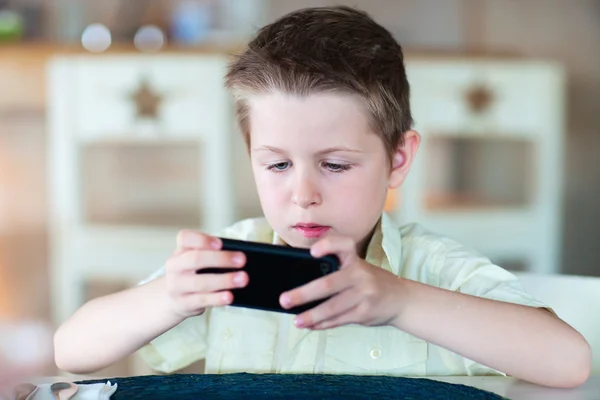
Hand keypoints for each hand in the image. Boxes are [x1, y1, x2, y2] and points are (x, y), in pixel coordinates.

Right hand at [164, 231, 247, 317]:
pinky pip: (202, 300)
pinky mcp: (183, 303)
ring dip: (224, 280)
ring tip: (242, 279)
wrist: (170, 300)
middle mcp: (175, 267)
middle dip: (221, 259)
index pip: (185, 238)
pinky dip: (217, 298)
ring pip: (200, 282)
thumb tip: (237, 256)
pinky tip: (229, 296)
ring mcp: (176, 286)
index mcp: (180, 251)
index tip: (220, 243)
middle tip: (242, 260)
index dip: (203, 240)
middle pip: (195, 259)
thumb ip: (210, 254)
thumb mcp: (194, 260)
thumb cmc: (191, 274)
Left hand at [279, 236, 405, 329]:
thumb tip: (300, 284)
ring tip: (296, 320)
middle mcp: (360, 275)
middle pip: (329, 284)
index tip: (312, 253)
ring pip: (332, 307)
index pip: (343, 245)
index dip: (327, 246)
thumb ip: (336, 271)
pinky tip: (310, 325)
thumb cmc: (371, 281)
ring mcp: (364, 295)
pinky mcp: (365, 313)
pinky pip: (339, 319)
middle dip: (304, 294)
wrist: (401, 299)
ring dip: (311, 316)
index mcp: (355, 260)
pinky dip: (322, 324)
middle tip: (284, 300)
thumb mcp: (358, 268)